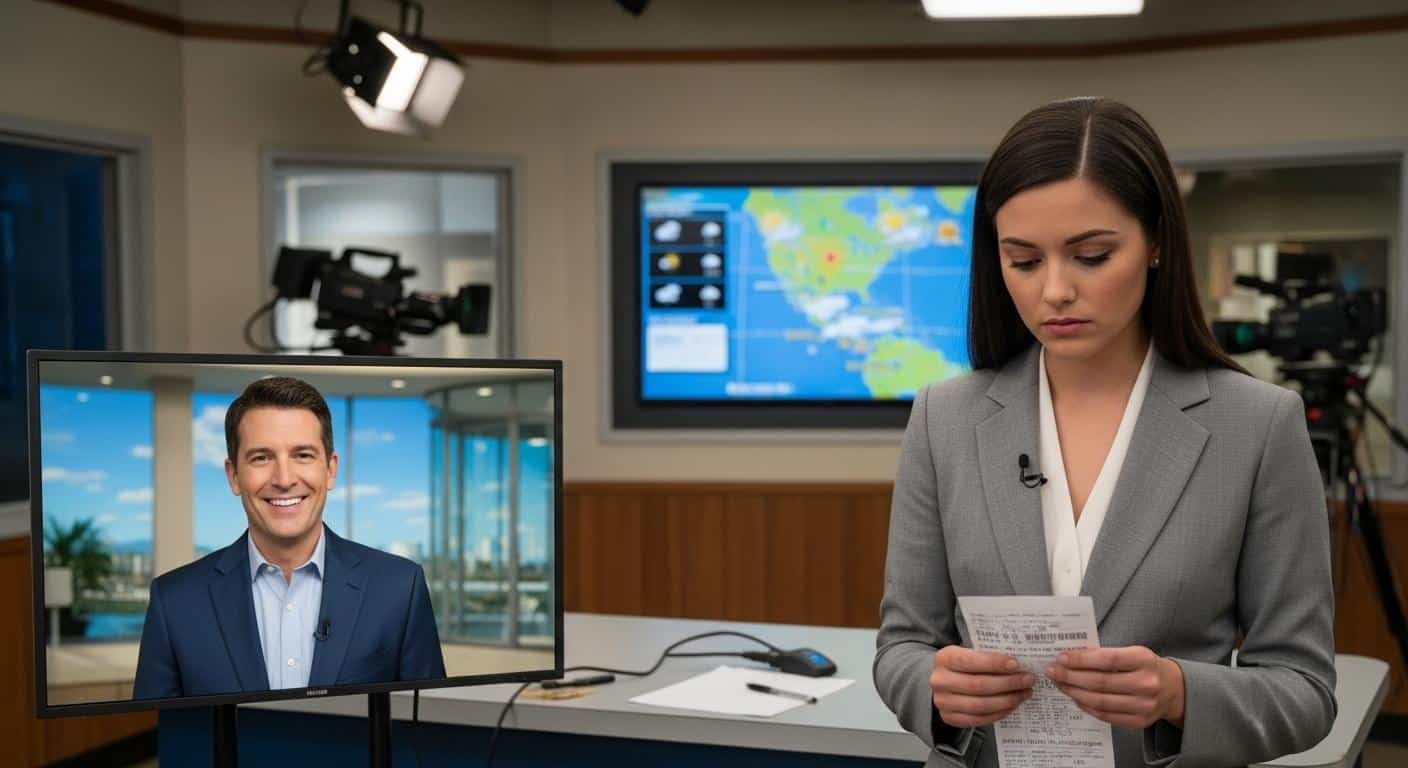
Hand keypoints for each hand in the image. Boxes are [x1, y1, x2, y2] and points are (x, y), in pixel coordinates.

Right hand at [930, 646, 1036, 727]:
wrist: (945, 681)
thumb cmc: (964, 664)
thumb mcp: (970, 652)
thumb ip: (988, 655)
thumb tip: (1018, 663)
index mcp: (944, 658)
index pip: (969, 661)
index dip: (994, 663)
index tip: (1016, 664)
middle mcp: (939, 680)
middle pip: (978, 685)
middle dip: (1007, 683)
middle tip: (1027, 680)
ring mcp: (943, 702)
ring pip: (981, 705)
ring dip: (1007, 700)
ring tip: (1024, 693)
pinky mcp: (950, 718)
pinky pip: (980, 719)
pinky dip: (1000, 713)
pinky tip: (1012, 704)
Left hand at [1045, 646, 1184, 729]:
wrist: (1173, 688)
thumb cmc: (1144, 666)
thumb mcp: (1131, 652)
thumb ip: (1104, 654)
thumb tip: (1069, 658)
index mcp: (1144, 660)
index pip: (1107, 660)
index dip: (1081, 659)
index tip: (1061, 658)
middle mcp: (1147, 684)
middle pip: (1100, 683)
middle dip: (1070, 677)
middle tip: (1052, 672)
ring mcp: (1144, 706)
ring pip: (1100, 701)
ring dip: (1074, 692)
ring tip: (1060, 684)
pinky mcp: (1139, 721)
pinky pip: (1106, 715)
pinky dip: (1086, 706)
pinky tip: (1075, 697)